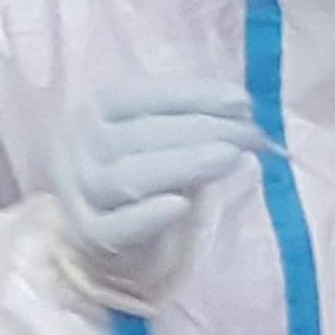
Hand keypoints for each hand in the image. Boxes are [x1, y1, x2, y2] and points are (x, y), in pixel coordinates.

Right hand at [49, 82, 265, 308]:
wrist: (102, 232)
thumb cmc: (141, 170)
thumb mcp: (155, 136)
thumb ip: (187, 119)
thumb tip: (241, 109)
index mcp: (94, 112)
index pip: (138, 97)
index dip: (191, 96)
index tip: (244, 103)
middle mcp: (79, 147)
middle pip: (138, 135)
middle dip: (203, 130)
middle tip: (254, 136)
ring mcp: (80, 194)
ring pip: (127, 178)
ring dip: (182, 165)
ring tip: (231, 157)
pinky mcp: (90, 237)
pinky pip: (115, 229)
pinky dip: (147, 217)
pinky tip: (181, 206)